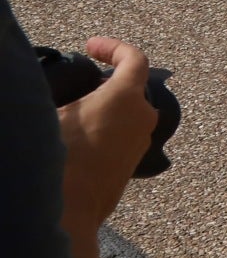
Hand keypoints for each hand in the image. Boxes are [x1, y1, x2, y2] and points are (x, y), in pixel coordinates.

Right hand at [56, 37, 155, 235]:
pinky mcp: (132, 164)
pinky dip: (106, 128)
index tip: (91, 46)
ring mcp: (141, 143)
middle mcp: (143, 118)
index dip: (113, 47)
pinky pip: (123, 136)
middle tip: (81, 81)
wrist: (69, 211)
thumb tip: (63, 97)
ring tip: (75, 111)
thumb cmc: (60, 159)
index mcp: (127, 98)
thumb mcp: (52, 116)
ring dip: (106, 107)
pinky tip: (79, 137)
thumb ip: (64, 96)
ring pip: (128, 114)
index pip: (134, 59)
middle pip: (132, 87)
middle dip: (108, 80)